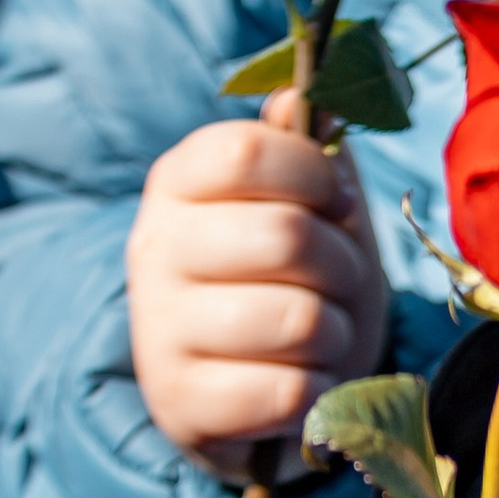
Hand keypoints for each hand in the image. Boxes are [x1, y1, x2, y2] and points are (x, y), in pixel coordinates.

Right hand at [127, 96, 386, 478]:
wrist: (247, 392)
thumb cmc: (289, 281)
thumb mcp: (305, 206)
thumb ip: (305, 150)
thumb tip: (304, 93)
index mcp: (178, 182)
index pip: (245, 152)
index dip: (315, 176)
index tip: (335, 203)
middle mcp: (153, 247)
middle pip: (287, 238)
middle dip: (345, 267)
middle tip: (339, 284)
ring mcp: (158, 328)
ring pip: (299, 321)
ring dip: (337, 335)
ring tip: (319, 339)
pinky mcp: (180, 404)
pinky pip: (291, 392)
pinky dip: (320, 392)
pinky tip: (300, 386)